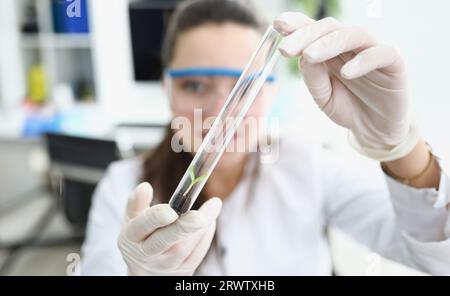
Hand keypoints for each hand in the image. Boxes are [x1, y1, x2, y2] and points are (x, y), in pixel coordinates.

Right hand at [118, 182, 221, 275]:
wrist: (145, 271)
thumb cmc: (140, 237)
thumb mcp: (131, 220)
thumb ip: (137, 202)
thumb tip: (145, 187)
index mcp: (132, 237)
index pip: (141, 227)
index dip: (156, 218)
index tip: (171, 210)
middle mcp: (147, 254)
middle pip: (164, 242)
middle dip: (183, 228)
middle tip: (200, 216)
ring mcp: (165, 266)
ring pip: (184, 249)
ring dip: (201, 227)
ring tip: (212, 206)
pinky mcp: (182, 271)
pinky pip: (196, 255)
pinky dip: (205, 236)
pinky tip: (210, 221)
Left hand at [274, 12, 418, 160]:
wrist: (374, 129)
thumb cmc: (347, 107)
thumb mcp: (323, 97)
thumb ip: (314, 78)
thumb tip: (304, 56)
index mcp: (329, 49)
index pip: (313, 29)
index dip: (296, 23)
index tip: (278, 25)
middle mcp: (350, 45)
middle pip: (329, 28)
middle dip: (305, 36)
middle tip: (285, 50)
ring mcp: (373, 50)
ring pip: (354, 34)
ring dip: (329, 43)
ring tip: (309, 56)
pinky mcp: (394, 63)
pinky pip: (381, 53)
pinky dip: (363, 61)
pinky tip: (347, 73)